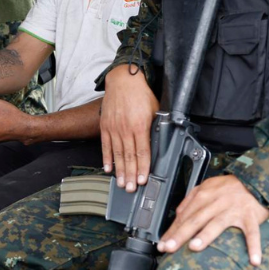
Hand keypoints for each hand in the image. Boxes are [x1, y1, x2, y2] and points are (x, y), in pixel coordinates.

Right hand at [100, 66, 158, 192]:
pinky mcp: (105, 126)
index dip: (143, 167)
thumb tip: (163, 142)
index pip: (143, 151)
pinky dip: (106, 158)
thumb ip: (157, 127)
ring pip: (117, 154)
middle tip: (130, 189)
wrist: (123, 81)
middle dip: (130, 174)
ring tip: (121, 183)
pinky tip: (108, 168)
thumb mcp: (156, 110)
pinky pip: (106, 145)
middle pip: (129, 156)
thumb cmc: (141, 95)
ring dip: (119, 170)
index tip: (142, 180)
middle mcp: (126, 128)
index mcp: (141, 125)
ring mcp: (114, 128)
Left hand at [157, 175, 268, 266]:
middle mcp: (216, 202)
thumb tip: (177, 217)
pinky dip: (253, 246)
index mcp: (203, 196)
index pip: (184, 216)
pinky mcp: (250, 216)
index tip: (162, 245)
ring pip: (217, 223)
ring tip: (194, 247)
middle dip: (180, 234)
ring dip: (205, 235)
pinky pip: (252, 233)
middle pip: (195, 220)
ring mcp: (233, 209)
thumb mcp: (206, 188)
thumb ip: (190, 202)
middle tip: (169, 248)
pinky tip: (254, 260)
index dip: (172, 231)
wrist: (254, 180)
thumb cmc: (228, 188)